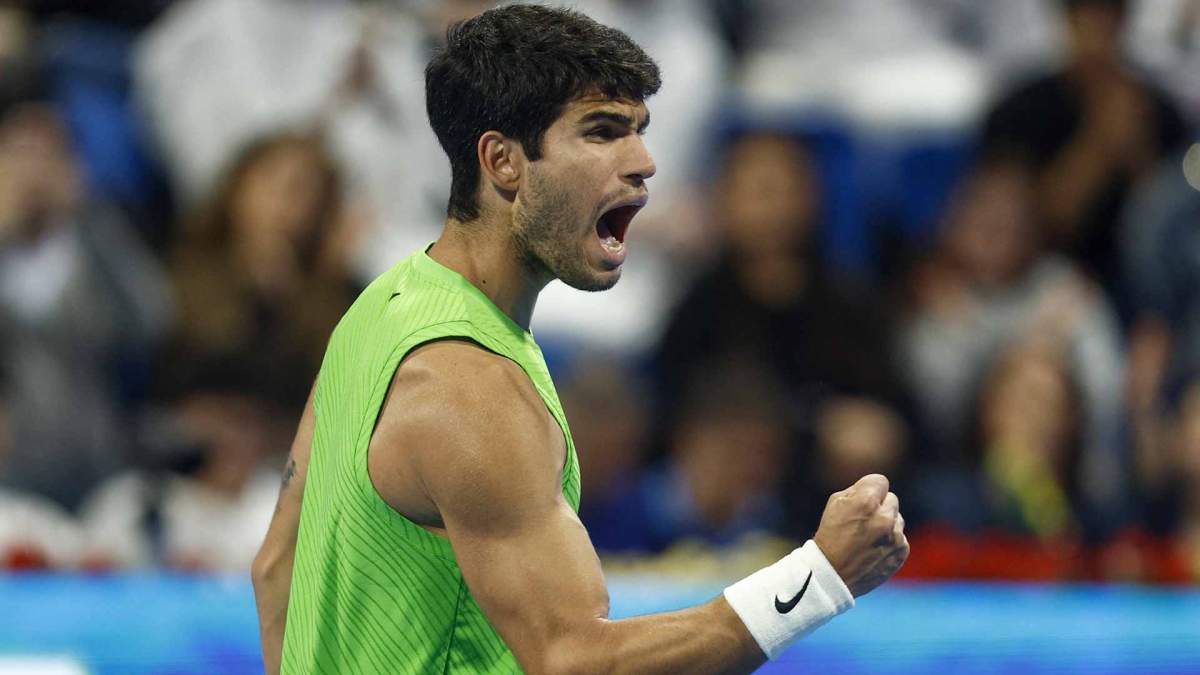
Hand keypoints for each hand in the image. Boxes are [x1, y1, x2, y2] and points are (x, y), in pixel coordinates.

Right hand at [813, 474, 908, 596]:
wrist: (833, 574)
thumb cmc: (830, 535)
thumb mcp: (835, 503)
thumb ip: (858, 490)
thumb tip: (876, 489)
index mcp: (866, 501)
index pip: (881, 481)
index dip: (870, 489)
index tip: (862, 500)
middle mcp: (884, 517)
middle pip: (892, 499)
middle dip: (880, 506)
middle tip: (863, 520)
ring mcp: (895, 536)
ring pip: (898, 519)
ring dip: (886, 524)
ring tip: (868, 537)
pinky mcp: (901, 552)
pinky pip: (901, 538)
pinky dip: (890, 541)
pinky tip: (874, 549)